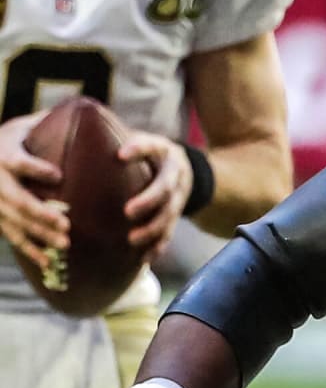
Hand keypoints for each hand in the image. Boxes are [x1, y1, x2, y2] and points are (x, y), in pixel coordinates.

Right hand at [0, 110, 68, 267]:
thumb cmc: (11, 138)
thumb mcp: (23, 125)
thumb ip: (48, 120)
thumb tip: (84, 108)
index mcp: (4, 153)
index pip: (18, 162)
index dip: (35, 169)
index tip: (57, 175)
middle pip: (17, 199)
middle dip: (40, 213)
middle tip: (65, 223)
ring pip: (15, 221)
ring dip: (38, 234)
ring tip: (64, 244)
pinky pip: (12, 236)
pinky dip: (29, 249)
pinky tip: (48, 262)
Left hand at [118, 132, 191, 263]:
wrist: (187, 170)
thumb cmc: (151, 155)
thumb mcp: (144, 141)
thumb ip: (120, 140)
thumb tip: (76, 128)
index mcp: (164, 152)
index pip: (152, 147)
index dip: (138, 150)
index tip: (120, 154)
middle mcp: (174, 174)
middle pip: (165, 188)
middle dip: (148, 200)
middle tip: (128, 211)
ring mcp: (178, 197)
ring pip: (169, 214)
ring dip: (152, 228)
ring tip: (132, 240)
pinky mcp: (176, 215)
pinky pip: (170, 232)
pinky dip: (158, 245)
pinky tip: (145, 259)